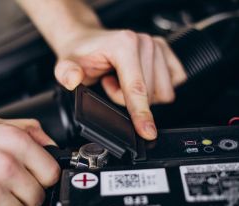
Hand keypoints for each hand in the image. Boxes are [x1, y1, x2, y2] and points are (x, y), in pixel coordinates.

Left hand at [54, 29, 186, 139]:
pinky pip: (173, 83)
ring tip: (121, 81)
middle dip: (128, 99)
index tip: (147, 132)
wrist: (86, 41)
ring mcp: (157, 45)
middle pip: (150, 94)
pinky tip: (137, 79)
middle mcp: (144, 42)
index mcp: (124, 44)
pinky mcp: (166, 52)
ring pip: (163, 92)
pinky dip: (155, 89)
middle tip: (109, 84)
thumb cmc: (80, 54)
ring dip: (142, 95)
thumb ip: (67, 73)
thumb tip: (73, 79)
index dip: (141, 113)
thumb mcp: (65, 65)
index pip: (137, 88)